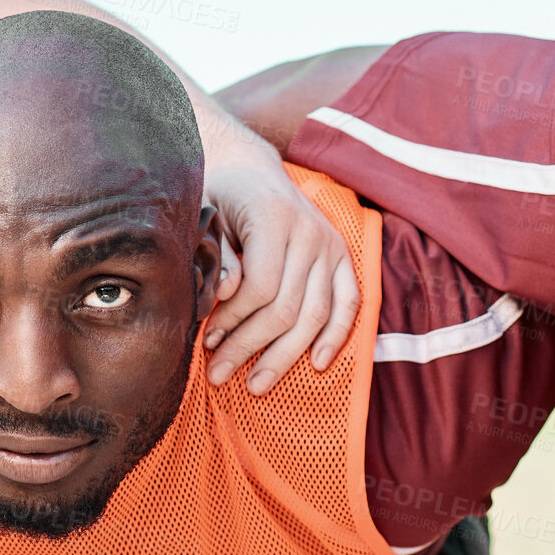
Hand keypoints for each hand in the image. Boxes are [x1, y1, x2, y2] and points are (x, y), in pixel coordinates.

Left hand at [200, 161, 358, 394]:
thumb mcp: (205, 218)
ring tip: (256, 383)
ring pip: (316, 314)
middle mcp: (310, 231)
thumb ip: (217, 257)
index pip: (260, 287)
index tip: (206, 341)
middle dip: (250, 347)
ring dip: (284, 355)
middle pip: (287, 308)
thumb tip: (228, 296)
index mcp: (273, 217)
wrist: (252, 170)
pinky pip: (349, 303)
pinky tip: (318, 364)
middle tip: (218, 373)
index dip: (232, 321)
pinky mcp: (343, 256)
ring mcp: (331, 245)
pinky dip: (337, 336)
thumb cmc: (220, 198)